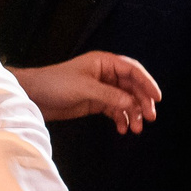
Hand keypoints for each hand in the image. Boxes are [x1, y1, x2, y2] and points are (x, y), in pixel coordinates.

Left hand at [14, 50, 162, 132]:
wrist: (33, 96)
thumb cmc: (55, 84)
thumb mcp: (84, 89)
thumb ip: (109, 96)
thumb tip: (131, 103)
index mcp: (104, 62)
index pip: (132, 70)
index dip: (147, 83)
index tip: (157, 98)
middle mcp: (105, 74)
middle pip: (132, 87)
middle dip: (141, 102)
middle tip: (149, 118)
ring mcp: (101, 89)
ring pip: (125, 100)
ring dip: (133, 113)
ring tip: (136, 128)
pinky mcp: (95, 102)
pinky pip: (115, 110)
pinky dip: (121, 119)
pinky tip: (123, 128)